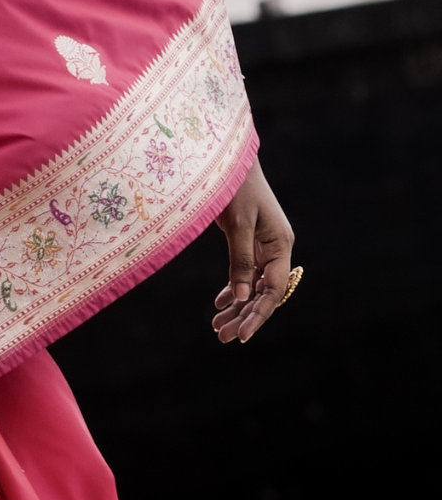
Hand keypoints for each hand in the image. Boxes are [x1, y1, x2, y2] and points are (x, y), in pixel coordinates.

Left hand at [212, 157, 294, 343]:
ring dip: (237, 308)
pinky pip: (244, 274)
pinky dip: (233, 290)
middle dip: (245, 316)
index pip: (274, 290)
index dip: (259, 314)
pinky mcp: (249, 244)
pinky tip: (220, 304)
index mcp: (281, 246)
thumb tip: (241, 298)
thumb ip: (240, 261)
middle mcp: (276, 250)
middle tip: (222, 338)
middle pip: (264, 293)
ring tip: (217, 328)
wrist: (230, 162)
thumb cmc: (237, 188)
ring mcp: (264, 248)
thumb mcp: (238, 225)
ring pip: (253, 286)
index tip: (242, 335)